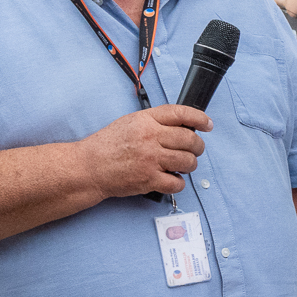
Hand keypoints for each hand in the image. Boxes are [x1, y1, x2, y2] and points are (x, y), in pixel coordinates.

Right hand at [82, 105, 210, 197]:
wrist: (88, 167)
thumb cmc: (107, 145)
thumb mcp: (130, 122)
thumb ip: (155, 122)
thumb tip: (183, 126)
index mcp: (145, 120)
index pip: (181, 113)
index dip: (199, 118)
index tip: (207, 124)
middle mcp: (150, 137)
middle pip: (190, 140)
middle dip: (197, 147)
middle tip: (194, 150)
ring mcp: (150, 159)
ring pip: (188, 162)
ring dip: (190, 165)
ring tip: (181, 165)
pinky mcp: (149, 179)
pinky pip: (177, 183)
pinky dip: (178, 183)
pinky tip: (171, 179)